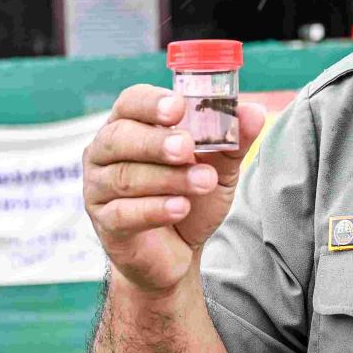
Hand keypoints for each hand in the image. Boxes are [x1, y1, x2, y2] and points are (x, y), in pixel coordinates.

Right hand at [83, 85, 267, 296]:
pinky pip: (123, 213)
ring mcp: (98, 188)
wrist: (180, 250)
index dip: (151, 102)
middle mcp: (105, 152)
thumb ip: (233, 139)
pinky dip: (155, 209)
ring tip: (204, 182)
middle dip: (156, 142)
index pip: (131, 102)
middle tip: (187, 148)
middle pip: (119, 137)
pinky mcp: (105, 224)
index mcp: (130, 124)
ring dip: (168, 178)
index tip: (178, 107)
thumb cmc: (191, 194)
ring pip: (125, 176)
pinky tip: (181, 208)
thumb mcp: (218, 166)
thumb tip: (254, 112)